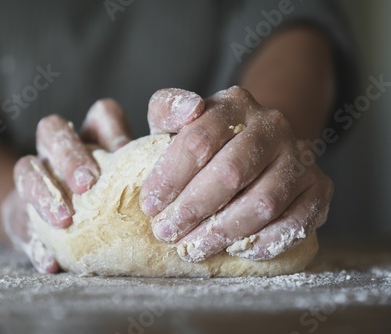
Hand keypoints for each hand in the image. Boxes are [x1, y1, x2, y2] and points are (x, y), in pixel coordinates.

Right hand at [1, 99, 130, 272]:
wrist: (57, 225)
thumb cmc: (108, 201)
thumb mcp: (127, 181)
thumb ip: (145, 170)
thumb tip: (173, 165)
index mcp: (92, 137)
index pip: (101, 114)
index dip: (110, 125)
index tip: (124, 150)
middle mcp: (57, 150)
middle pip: (52, 131)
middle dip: (69, 154)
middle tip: (87, 183)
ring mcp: (34, 180)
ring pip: (26, 169)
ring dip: (44, 193)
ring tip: (64, 219)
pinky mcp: (18, 214)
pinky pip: (19, 224)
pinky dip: (35, 243)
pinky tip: (51, 261)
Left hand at [140, 86, 332, 261]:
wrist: (260, 145)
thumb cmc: (208, 140)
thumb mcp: (179, 119)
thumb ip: (167, 109)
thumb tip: (172, 107)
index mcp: (233, 104)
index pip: (198, 140)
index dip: (170, 177)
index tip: (150, 206)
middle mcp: (272, 125)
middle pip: (230, 172)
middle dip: (193, 209)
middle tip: (166, 233)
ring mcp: (299, 156)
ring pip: (263, 201)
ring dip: (223, 231)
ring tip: (193, 248)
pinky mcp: (319, 186)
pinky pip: (297, 221)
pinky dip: (266, 241)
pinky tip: (238, 251)